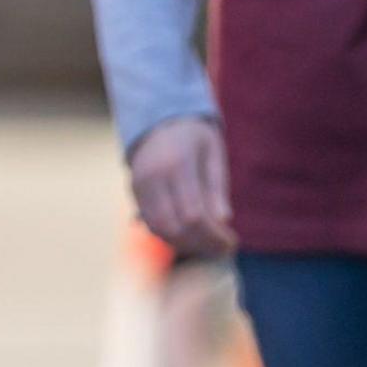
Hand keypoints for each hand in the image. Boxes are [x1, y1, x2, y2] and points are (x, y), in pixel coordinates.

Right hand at [125, 114, 234, 255]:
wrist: (158, 117)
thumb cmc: (194, 136)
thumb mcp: (213, 154)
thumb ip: (216, 187)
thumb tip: (223, 220)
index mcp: (177, 164)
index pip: (193, 214)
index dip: (213, 235)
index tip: (232, 242)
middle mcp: (153, 176)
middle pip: (174, 226)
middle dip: (201, 244)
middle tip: (223, 249)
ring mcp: (139, 185)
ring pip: (159, 229)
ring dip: (186, 244)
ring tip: (209, 246)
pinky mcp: (134, 192)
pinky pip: (151, 223)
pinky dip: (171, 236)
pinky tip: (192, 238)